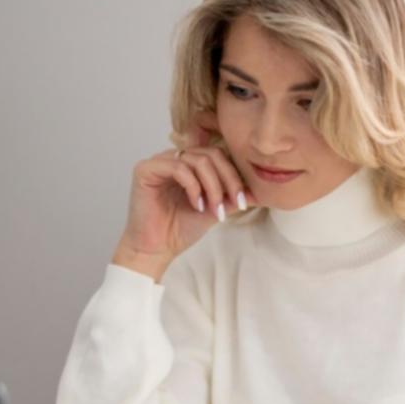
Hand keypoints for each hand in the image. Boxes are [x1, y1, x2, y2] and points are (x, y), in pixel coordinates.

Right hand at [117, 111, 257, 268]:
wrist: (157, 249)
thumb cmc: (179, 230)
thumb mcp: (214, 209)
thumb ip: (231, 197)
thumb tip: (259, 191)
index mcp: (189, 164)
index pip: (218, 156)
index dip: (234, 175)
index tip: (243, 201)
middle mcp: (174, 158)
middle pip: (211, 154)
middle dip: (226, 179)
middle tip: (232, 203)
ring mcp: (159, 161)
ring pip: (197, 159)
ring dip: (212, 186)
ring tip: (213, 208)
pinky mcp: (145, 169)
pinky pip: (178, 167)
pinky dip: (193, 186)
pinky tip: (196, 204)